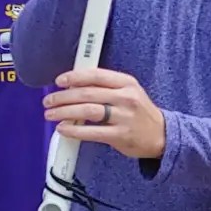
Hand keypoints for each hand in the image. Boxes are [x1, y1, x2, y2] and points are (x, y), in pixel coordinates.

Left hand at [45, 66, 165, 159]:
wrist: (161, 135)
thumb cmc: (139, 112)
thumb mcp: (129, 92)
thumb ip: (106, 88)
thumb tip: (74, 87)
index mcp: (127, 83)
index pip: (96, 75)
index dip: (75, 77)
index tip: (59, 81)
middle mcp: (126, 97)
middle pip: (88, 93)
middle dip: (63, 97)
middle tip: (49, 101)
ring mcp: (124, 117)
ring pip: (88, 111)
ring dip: (64, 112)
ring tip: (51, 114)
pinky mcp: (121, 135)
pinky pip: (92, 132)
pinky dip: (74, 130)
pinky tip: (63, 129)